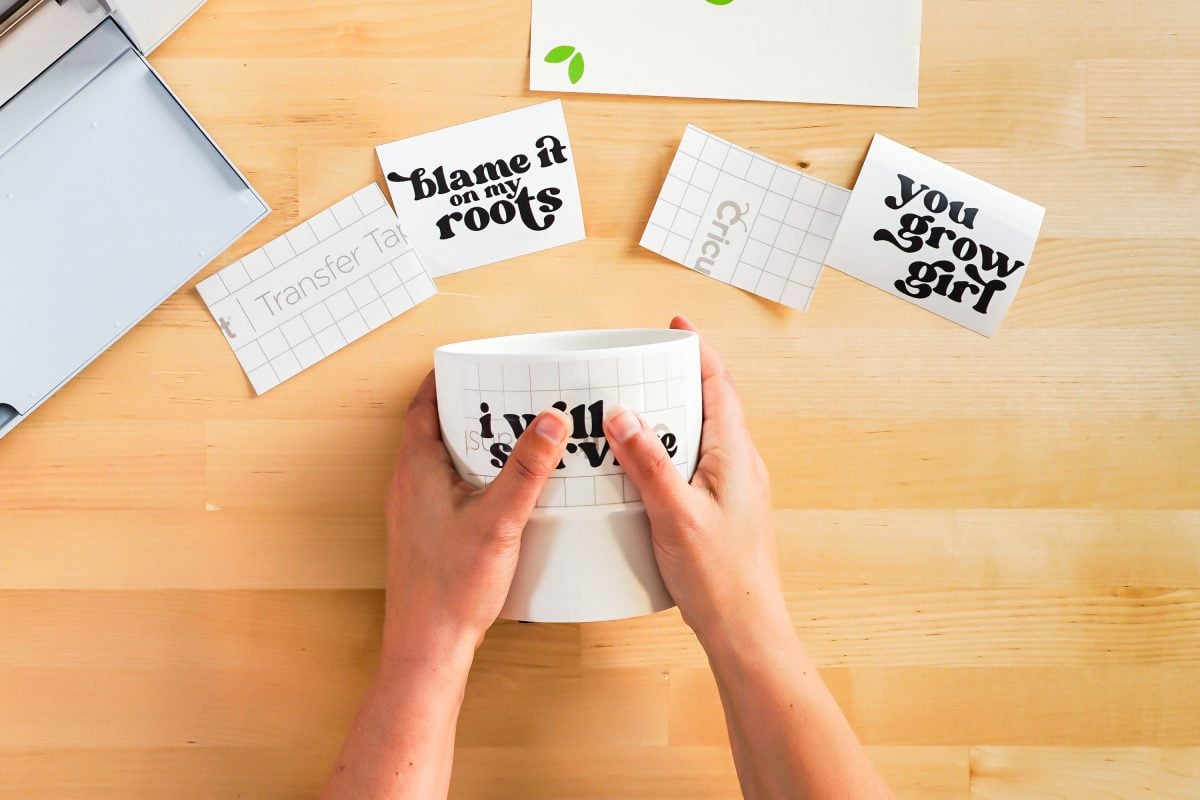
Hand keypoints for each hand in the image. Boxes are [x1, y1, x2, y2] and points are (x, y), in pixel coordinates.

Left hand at [383, 372, 570, 661]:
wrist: (428, 646)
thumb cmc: (452, 588)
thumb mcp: (500, 521)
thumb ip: (526, 469)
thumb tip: (550, 420)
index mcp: (416, 470)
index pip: (422, 406)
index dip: (444, 379)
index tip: (473, 363)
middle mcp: (408, 486)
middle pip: (432, 428)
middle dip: (467, 408)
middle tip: (504, 395)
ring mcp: (414, 511)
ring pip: (439, 460)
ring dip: (470, 443)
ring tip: (511, 436)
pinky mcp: (425, 533)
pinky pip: (445, 486)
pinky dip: (471, 474)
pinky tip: (503, 489)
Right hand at [602, 317, 787, 647]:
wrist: (745, 628)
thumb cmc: (720, 577)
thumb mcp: (675, 514)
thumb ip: (649, 463)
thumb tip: (624, 414)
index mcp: (735, 455)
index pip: (719, 385)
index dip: (698, 351)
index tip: (675, 327)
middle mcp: (740, 465)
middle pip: (711, 405)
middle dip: (680, 379)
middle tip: (643, 366)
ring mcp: (734, 488)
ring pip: (703, 435)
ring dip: (673, 416)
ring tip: (634, 409)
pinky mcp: (723, 509)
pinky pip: (696, 463)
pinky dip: (671, 450)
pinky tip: (643, 466)